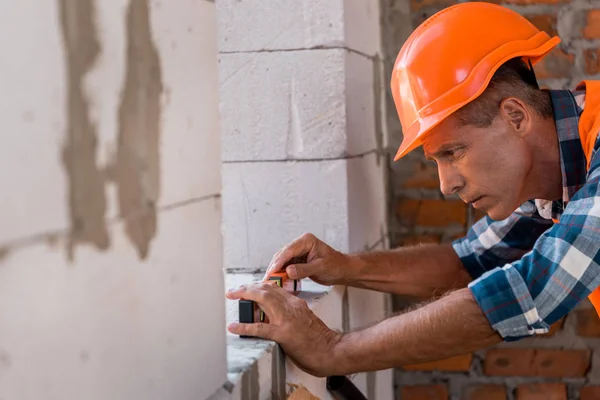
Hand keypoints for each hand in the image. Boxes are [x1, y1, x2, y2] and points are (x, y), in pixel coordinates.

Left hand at [226, 282, 342, 376]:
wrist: (333, 351)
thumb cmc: (321, 340)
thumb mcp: (306, 320)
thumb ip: (292, 314)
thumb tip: (274, 316)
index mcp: (297, 303)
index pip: (275, 288)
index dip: (259, 286)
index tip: (249, 287)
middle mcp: (292, 306)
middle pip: (267, 289)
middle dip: (248, 287)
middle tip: (234, 289)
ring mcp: (287, 319)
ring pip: (263, 299)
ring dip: (245, 295)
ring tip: (232, 295)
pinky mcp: (283, 334)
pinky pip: (260, 328)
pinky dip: (244, 326)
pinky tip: (234, 327)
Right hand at [263, 233, 352, 285]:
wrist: (342, 270)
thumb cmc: (336, 265)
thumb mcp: (320, 268)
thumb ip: (304, 270)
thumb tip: (288, 271)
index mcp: (307, 241)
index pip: (289, 250)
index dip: (279, 261)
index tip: (272, 271)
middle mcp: (301, 244)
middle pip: (283, 255)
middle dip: (274, 267)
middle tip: (267, 278)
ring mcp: (298, 252)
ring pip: (282, 261)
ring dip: (276, 271)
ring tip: (270, 281)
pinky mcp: (298, 261)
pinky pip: (286, 267)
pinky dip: (282, 274)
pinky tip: (278, 281)